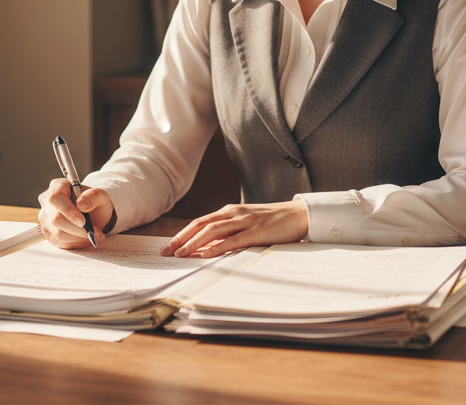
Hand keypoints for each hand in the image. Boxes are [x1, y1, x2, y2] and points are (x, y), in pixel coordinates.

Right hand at [37, 178, 115, 249]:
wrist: (92, 213)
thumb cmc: (94, 202)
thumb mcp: (100, 196)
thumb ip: (93, 196)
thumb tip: (82, 204)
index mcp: (57, 186)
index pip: (56, 198)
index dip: (68, 211)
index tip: (83, 222)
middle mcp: (46, 201)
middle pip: (56, 219)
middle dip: (78, 230)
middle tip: (96, 234)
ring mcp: (45, 217)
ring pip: (58, 233)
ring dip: (79, 238)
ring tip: (94, 236)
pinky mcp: (47, 231)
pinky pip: (59, 242)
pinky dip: (75, 243)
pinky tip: (85, 239)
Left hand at [159, 200, 308, 257]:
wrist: (299, 214)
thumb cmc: (272, 221)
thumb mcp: (246, 223)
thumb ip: (228, 232)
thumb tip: (207, 247)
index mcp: (229, 211)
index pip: (199, 222)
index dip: (181, 234)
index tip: (167, 247)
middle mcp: (234, 213)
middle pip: (201, 225)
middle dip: (181, 239)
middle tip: (166, 252)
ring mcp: (245, 222)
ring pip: (213, 231)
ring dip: (194, 243)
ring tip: (180, 254)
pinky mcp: (257, 231)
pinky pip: (233, 240)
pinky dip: (218, 246)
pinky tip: (206, 254)